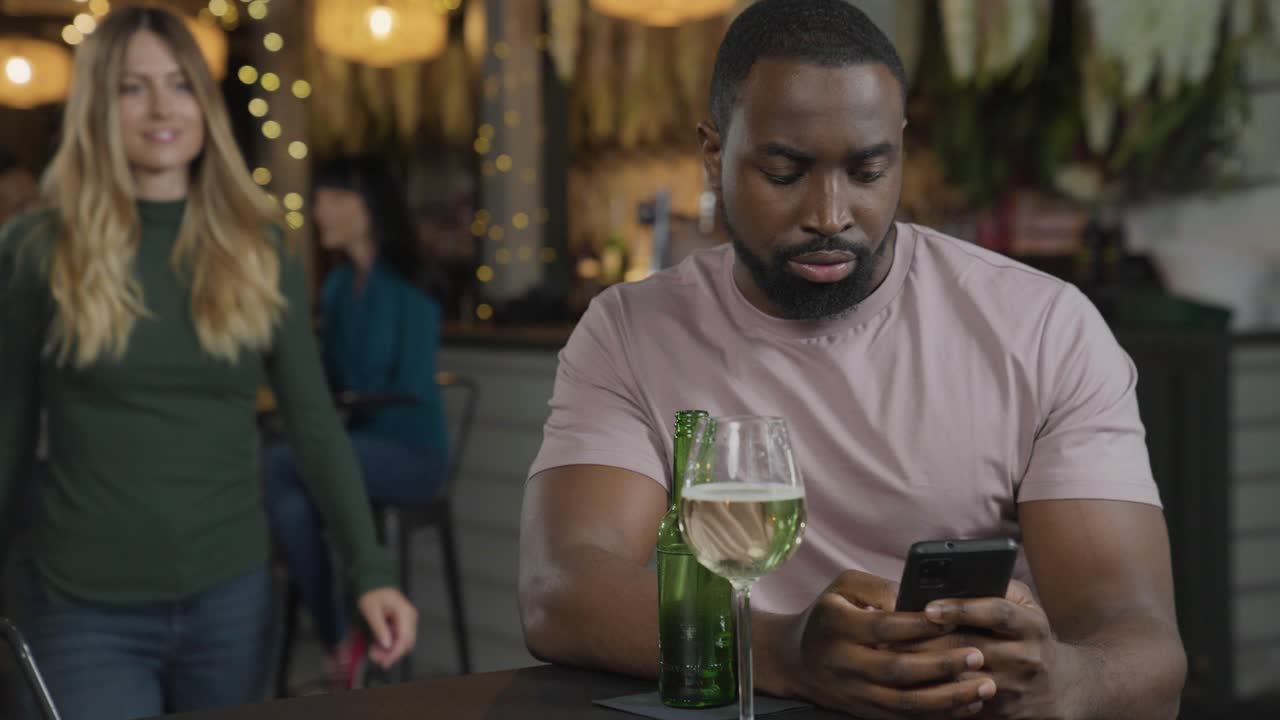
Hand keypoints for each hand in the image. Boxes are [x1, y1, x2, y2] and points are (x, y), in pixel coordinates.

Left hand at [357, 587, 418, 668]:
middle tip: (374, 657)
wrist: (375, 586)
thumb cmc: (373, 595)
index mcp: (405, 612)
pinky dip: (389, 645)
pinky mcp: (404, 624)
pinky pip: (399, 639)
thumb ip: (379, 628)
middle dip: (391, 654)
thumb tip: (386, 644)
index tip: (384, 662)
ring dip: (389, 651)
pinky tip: (377, 646)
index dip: (395, 653)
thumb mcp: (371, 610)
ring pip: (403, 643)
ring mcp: (408, 621)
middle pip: (406, 643)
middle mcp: (410, 617)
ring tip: (373, 651)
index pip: (405, 638)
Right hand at [778, 570, 998, 718]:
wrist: (794, 660)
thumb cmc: (828, 615)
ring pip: (906, 702)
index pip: (884, 626)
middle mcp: (844, 663)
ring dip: (949, 697)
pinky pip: (906, 718)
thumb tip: (918, 597)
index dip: (920, 625)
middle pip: (898, 669)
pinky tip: (967, 706)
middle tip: (978, 654)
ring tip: (983, 686)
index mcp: (837, 625)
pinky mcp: (865, 712)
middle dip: (942, 664)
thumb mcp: (842, 587)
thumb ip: (878, 587)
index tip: (953, 618)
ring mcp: (855, 693)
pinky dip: (939, 715)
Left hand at [906, 581, 1075, 718]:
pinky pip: (964, 704)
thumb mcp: (1027, 606)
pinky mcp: (1004, 714)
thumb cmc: (1032, 635)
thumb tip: (957, 576)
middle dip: (927, 641)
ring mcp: (1016, 689)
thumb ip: (999, 587)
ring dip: (925, 669)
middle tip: (889, 633)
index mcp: (1032, 625)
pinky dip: (936, 693)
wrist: (1066, 687)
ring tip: (892, 656)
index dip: (962, 609)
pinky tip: (910, 683)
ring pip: (962, 679)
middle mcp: (1027, 658)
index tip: (928, 608)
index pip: (996, 612)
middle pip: (970, 648)